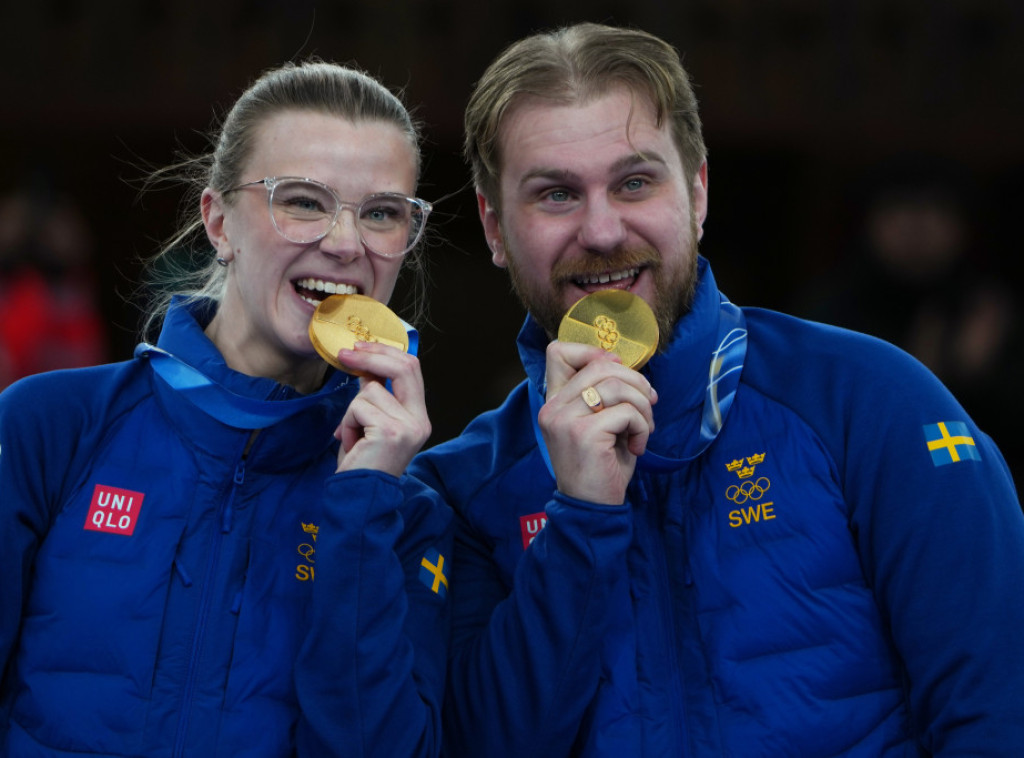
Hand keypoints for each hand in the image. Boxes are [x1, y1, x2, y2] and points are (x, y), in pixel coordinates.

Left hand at [332, 342, 430, 476]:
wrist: (360, 497)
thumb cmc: (363, 463)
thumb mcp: (372, 422)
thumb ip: (376, 395)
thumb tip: (365, 364)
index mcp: (419, 417)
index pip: (411, 369)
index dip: (385, 353)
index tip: (360, 347)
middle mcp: (420, 421)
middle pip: (403, 367)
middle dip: (371, 356)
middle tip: (345, 354)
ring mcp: (408, 426)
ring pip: (369, 391)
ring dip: (351, 412)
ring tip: (353, 436)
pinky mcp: (390, 431)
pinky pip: (358, 408)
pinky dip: (347, 424)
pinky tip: (352, 443)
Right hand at [538, 341, 656, 504]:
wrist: (591, 510)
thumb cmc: (600, 466)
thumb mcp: (598, 423)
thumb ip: (602, 393)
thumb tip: (624, 365)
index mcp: (554, 402)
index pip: (559, 352)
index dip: (595, 354)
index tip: (619, 376)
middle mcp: (553, 408)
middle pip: (601, 365)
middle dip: (635, 383)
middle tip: (648, 406)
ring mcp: (565, 420)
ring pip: (616, 385)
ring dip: (642, 406)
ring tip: (644, 429)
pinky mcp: (584, 433)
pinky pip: (626, 411)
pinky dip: (642, 427)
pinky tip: (638, 446)